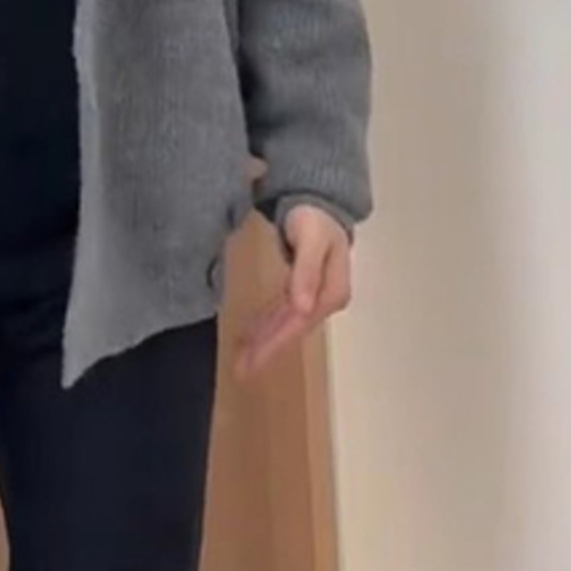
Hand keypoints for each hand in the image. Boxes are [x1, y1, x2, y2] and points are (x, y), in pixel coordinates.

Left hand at [234, 204, 351, 381]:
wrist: (320, 200)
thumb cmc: (315, 217)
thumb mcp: (312, 238)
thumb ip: (306, 270)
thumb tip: (304, 307)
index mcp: (331, 292)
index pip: (298, 322)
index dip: (275, 342)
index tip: (251, 360)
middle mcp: (324, 300)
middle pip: (292, 329)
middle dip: (266, 349)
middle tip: (240, 370)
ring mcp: (315, 297)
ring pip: (286, 324)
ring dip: (264, 341)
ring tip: (240, 360)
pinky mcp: (302, 291)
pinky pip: (282, 314)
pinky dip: (266, 326)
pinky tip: (251, 336)